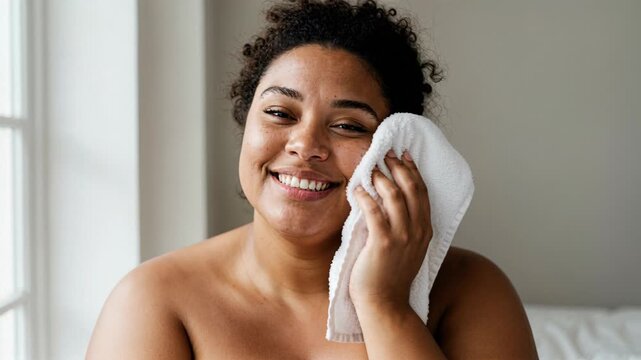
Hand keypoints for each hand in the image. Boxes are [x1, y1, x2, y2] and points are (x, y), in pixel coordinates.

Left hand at [349, 151, 432, 308]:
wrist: (385, 304)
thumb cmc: (390, 276)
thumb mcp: (407, 248)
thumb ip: (404, 226)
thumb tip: (388, 200)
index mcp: (425, 230)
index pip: (422, 192)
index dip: (413, 170)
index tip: (404, 155)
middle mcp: (418, 230)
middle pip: (412, 188)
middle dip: (399, 167)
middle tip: (386, 154)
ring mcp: (402, 237)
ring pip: (395, 195)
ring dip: (382, 178)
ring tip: (371, 169)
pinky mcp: (383, 243)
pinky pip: (374, 212)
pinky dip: (366, 197)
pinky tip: (357, 190)